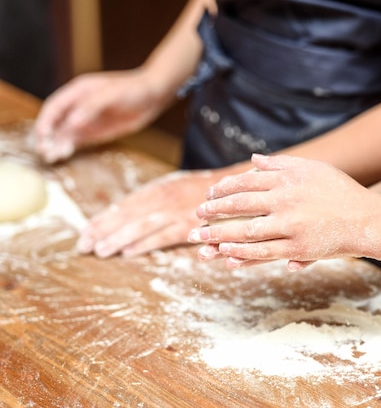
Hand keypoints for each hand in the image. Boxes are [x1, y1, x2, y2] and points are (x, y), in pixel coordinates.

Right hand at [34, 69, 169, 162]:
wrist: (152, 96)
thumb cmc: (133, 89)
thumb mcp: (112, 94)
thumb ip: (92, 107)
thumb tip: (72, 122)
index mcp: (78, 91)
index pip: (55, 106)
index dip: (46, 120)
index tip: (42, 134)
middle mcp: (77, 106)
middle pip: (56, 121)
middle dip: (47, 135)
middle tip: (43, 150)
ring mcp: (85, 120)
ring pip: (64, 133)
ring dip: (56, 144)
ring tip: (50, 157)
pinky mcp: (95, 132)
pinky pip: (77, 140)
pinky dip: (68, 148)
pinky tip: (63, 155)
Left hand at [77, 170, 224, 257]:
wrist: (237, 189)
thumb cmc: (205, 191)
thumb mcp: (177, 187)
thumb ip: (154, 199)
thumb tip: (126, 213)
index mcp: (159, 188)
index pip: (124, 205)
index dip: (103, 219)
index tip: (85, 232)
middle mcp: (164, 198)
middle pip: (127, 215)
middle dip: (103, 231)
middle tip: (83, 245)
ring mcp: (177, 211)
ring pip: (140, 226)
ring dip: (118, 239)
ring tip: (100, 251)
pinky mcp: (190, 226)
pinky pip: (163, 237)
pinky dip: (144, 244)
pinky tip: (128, 252)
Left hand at [189, 154, 380, 269]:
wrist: (367, 220)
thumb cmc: (340, 192)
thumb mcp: (313, 169)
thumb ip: (281, 164)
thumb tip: (253, 160)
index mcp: (288, 179)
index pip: (246, 182)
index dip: (224, 189)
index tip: (210, 195)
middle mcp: (286, 200)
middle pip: (240, 205)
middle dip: (214, 211)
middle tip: (197, 216)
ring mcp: (290, 226)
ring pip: (245, 231)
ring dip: (218, 235)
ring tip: (199, 238)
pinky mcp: (297, 249)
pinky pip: (262, 252)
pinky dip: (241, 253)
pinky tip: (225, 254)